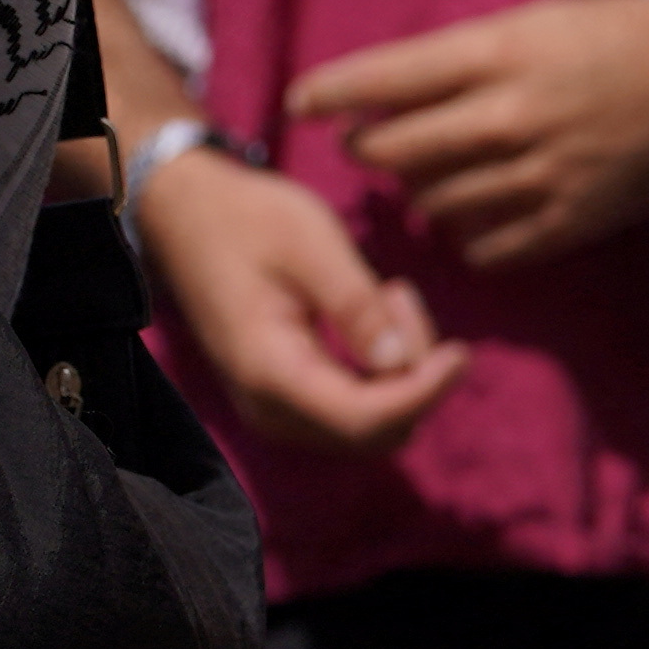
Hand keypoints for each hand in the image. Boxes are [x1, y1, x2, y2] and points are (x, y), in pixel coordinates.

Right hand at [127, 145, 467, 454]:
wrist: (187, 216)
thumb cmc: (247, 219)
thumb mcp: (309, 241)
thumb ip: (355, 305)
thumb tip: (401, 364)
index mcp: (270, 371)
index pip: (365, 418)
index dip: (423, 393)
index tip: (461, 352)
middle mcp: (270, 408)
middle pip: (375, 432)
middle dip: (413, 376)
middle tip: (401, 295)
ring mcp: (276, 410)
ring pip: (370, 426)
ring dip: (399, 371)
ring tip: (386, 293)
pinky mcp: (287, 398)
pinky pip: (354, 409)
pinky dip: (380, 371)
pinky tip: (373, 312)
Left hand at [287, 0, 648, 266]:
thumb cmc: (615, 34)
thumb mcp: (533, 20)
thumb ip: (467, 57)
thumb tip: (399, 90)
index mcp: (499, 52)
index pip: (390, 77)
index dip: (335, 92)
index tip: (301, 101)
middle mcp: (511, 115)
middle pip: (401, 149)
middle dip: (367, 149)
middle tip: (360, 146)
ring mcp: (541, 174)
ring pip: (437, 202)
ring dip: (415, 195)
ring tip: (417, 181)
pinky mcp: (570, 220)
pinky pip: (488, 247)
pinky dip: (465, 236)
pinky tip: (465, 219)